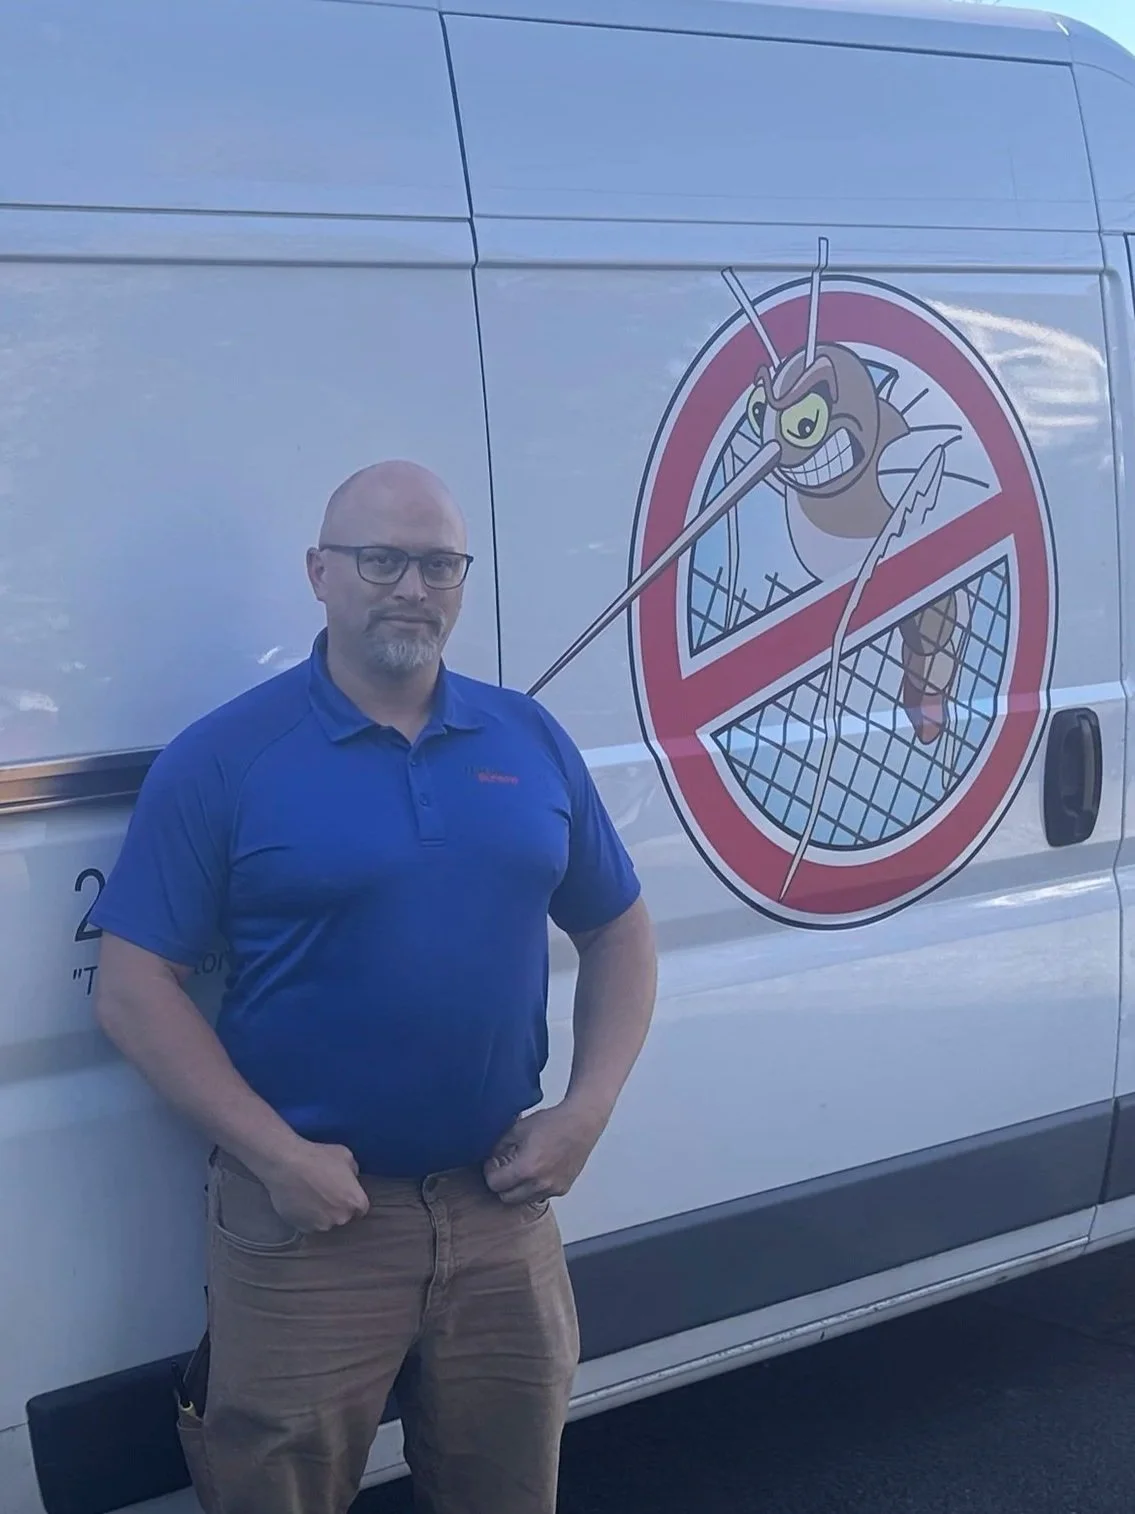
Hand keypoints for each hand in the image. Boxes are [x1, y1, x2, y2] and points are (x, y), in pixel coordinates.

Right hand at [259, 1140, 369, 1232]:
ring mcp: (320, 1225)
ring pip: (326, 1221)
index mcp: (354, 1201)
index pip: (361, 1209)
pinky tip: (301, 1202)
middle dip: (338, 1206)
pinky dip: (307, 1216)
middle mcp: (340, 1218)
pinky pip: (309, 1224)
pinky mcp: (302, 1228)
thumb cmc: (317, 1157)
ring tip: (311, 1196)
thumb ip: (353, 1171)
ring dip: (322, 1213)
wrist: (286, 1165)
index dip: (353, 1200)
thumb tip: (351, 1178)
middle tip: (326, 1192)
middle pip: (343, 1216)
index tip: (345, 1193)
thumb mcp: (345, 1155)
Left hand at [483, 1102, 607, 1206]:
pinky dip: (534, 1187)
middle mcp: (540, 1184)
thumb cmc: (554, 1122)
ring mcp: (553, 1188)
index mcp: (527, 1168)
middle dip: (501, 1184)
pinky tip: (537, 1170)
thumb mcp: (519, 1128)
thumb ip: (500, 1145)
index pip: (495, 1184)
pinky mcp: (562, 1189)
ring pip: (523, 1199)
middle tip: (503, 1168)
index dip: (490, 1172)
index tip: (493, 1163)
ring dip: (517, 1188)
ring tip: (521, 1168)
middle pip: (506, 1197)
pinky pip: (540, 1195)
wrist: (582, 1123)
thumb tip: (490, 1156)